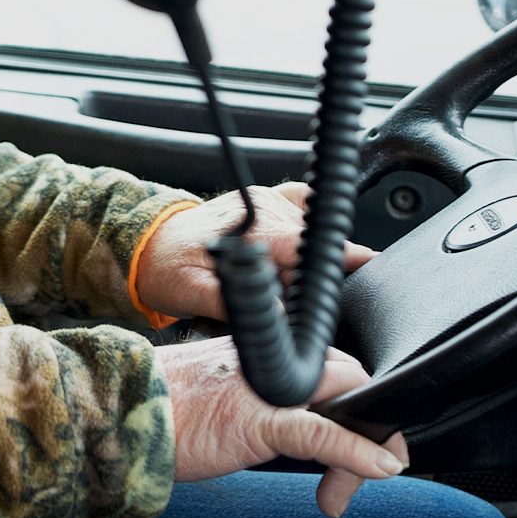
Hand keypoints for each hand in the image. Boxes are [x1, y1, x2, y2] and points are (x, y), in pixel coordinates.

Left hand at [136, 182, 375, 321]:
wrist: (149, 246)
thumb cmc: (167, 270)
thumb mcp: (193, 295)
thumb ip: (234, 304)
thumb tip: (277, 315)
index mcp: (253, 230)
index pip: (310, 247)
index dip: (341, 261)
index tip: (368, 269)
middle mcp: (266, 210)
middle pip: (315, 245)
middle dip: (312, 275)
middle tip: (288, 297)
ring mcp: (269, 201)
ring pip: (313, 229)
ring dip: (308, 256)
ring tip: (281, 279)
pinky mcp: (268, 201)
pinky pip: (305, 205)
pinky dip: (310, 228)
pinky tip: (297, 252)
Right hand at [164, 336, 409, 516]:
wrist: (118, 412)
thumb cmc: (159, 409)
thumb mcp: (215, 391)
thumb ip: (251, 394)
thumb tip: (281, 420)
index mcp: (258, 351)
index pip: (327, 363)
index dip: (349, 401)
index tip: (354, 434)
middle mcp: (268, 361)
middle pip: (349, 381)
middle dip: (367, 424)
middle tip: (364, 467)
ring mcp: (267, 388)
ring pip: (346, 404)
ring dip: (367, 446)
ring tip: (352, 486)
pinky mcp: (260, 420)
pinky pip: (325, 434)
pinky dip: (358, 453)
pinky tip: (380, 468)